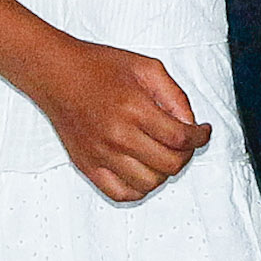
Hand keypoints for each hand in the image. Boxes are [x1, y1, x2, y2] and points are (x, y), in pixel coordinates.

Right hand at [34, 37, 211, 201]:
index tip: (203, 132)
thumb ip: (174, 95)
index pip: (181, 138)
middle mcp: (119, 136)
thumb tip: (190, 123)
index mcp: (136, 109)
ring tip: (163, 154)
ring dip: (164, 172)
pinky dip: (139, 189)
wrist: (57, 74)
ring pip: (149, 183)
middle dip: (186, 155)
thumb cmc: (100, 66)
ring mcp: (101, 155)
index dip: (200, 138)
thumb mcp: (146, 68)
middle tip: (185, 143)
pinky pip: (121, 194)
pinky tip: (143, 171)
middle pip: (169, 165)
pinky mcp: (87, 166)